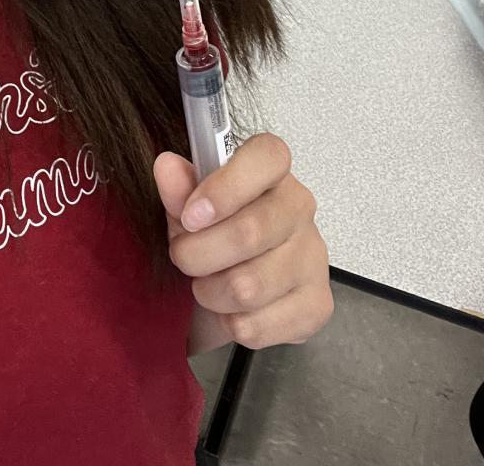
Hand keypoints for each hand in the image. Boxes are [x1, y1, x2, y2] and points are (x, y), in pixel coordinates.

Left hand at [154, 133, 332, 352]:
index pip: (268, 157)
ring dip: (210, 293)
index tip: (190, 216)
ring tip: (206, 284)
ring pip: (248, 287)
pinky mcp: (317, 306)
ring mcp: (314, 258)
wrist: (229, 291)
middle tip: (182, 258)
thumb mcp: (187, 208)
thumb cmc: (211, 235)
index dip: (225, 187)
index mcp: (272, 172)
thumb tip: (167, 166)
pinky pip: (258, 326)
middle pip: (250, 232)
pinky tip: (230, 309)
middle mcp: (300, 209)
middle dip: (197, 254)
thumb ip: (178, 189)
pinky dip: (229, 324)